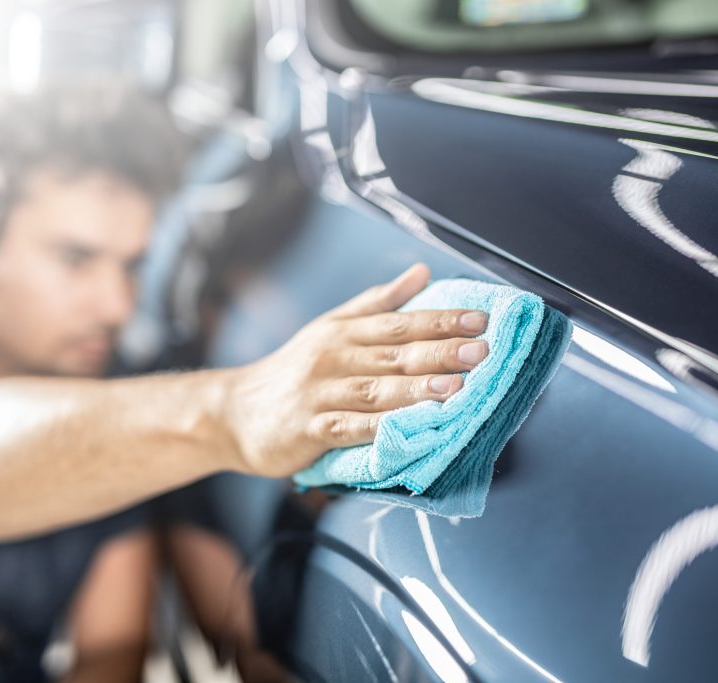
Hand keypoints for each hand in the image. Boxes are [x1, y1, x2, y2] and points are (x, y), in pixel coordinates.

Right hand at [224, 263, 489, 477]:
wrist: (234, 413)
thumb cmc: (293, 371)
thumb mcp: (331, 328)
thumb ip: (378, 303)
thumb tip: (422, 272)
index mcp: (342, 331)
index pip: (399, 322)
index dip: (441, 320)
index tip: (480, 319)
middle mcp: (332, 357)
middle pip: (394, 353)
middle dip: (441, 351)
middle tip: (482, 349)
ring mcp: (320, 393)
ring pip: (376, 389)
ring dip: (418, 388)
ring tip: (456, 386)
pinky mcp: (310, 429)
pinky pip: (352, 428)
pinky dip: (384, 427)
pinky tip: (410, 428)